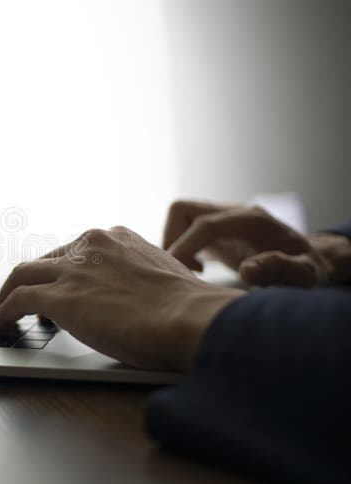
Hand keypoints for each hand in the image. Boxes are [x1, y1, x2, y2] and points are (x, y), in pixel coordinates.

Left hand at [0, 227, 242, 370]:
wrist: (193, 318)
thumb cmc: (191, 311)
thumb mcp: (163, 279)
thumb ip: (139, 281)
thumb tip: (137, 303)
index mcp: (116, 238)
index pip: (73, 252)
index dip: (59, 274)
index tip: (54, 291)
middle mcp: (90, 245)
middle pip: (43, 261)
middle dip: (28, 284)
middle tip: (18, 306)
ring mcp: (73, 269)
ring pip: (21, 276)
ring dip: (3, 298)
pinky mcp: (60, 296)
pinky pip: (16, 300)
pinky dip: (1, 313)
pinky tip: (0, 328)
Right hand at [163, 200, 347, 286]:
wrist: (309, 260)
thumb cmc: (308, 268)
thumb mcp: (305, 273)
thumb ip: (280, 269)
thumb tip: (248, 272)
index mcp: (253, 219)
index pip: (204, 223)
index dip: (184, 246)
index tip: (179, 272)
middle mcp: (233, 212)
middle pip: (182, 210)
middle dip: (173, 240)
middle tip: (183, 271)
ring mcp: (222, 218)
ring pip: (179, 217)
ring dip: (174, 243)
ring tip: (191, 270)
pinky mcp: (215, 229)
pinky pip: (183, 228)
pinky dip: (181, 248)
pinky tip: (199, 269)